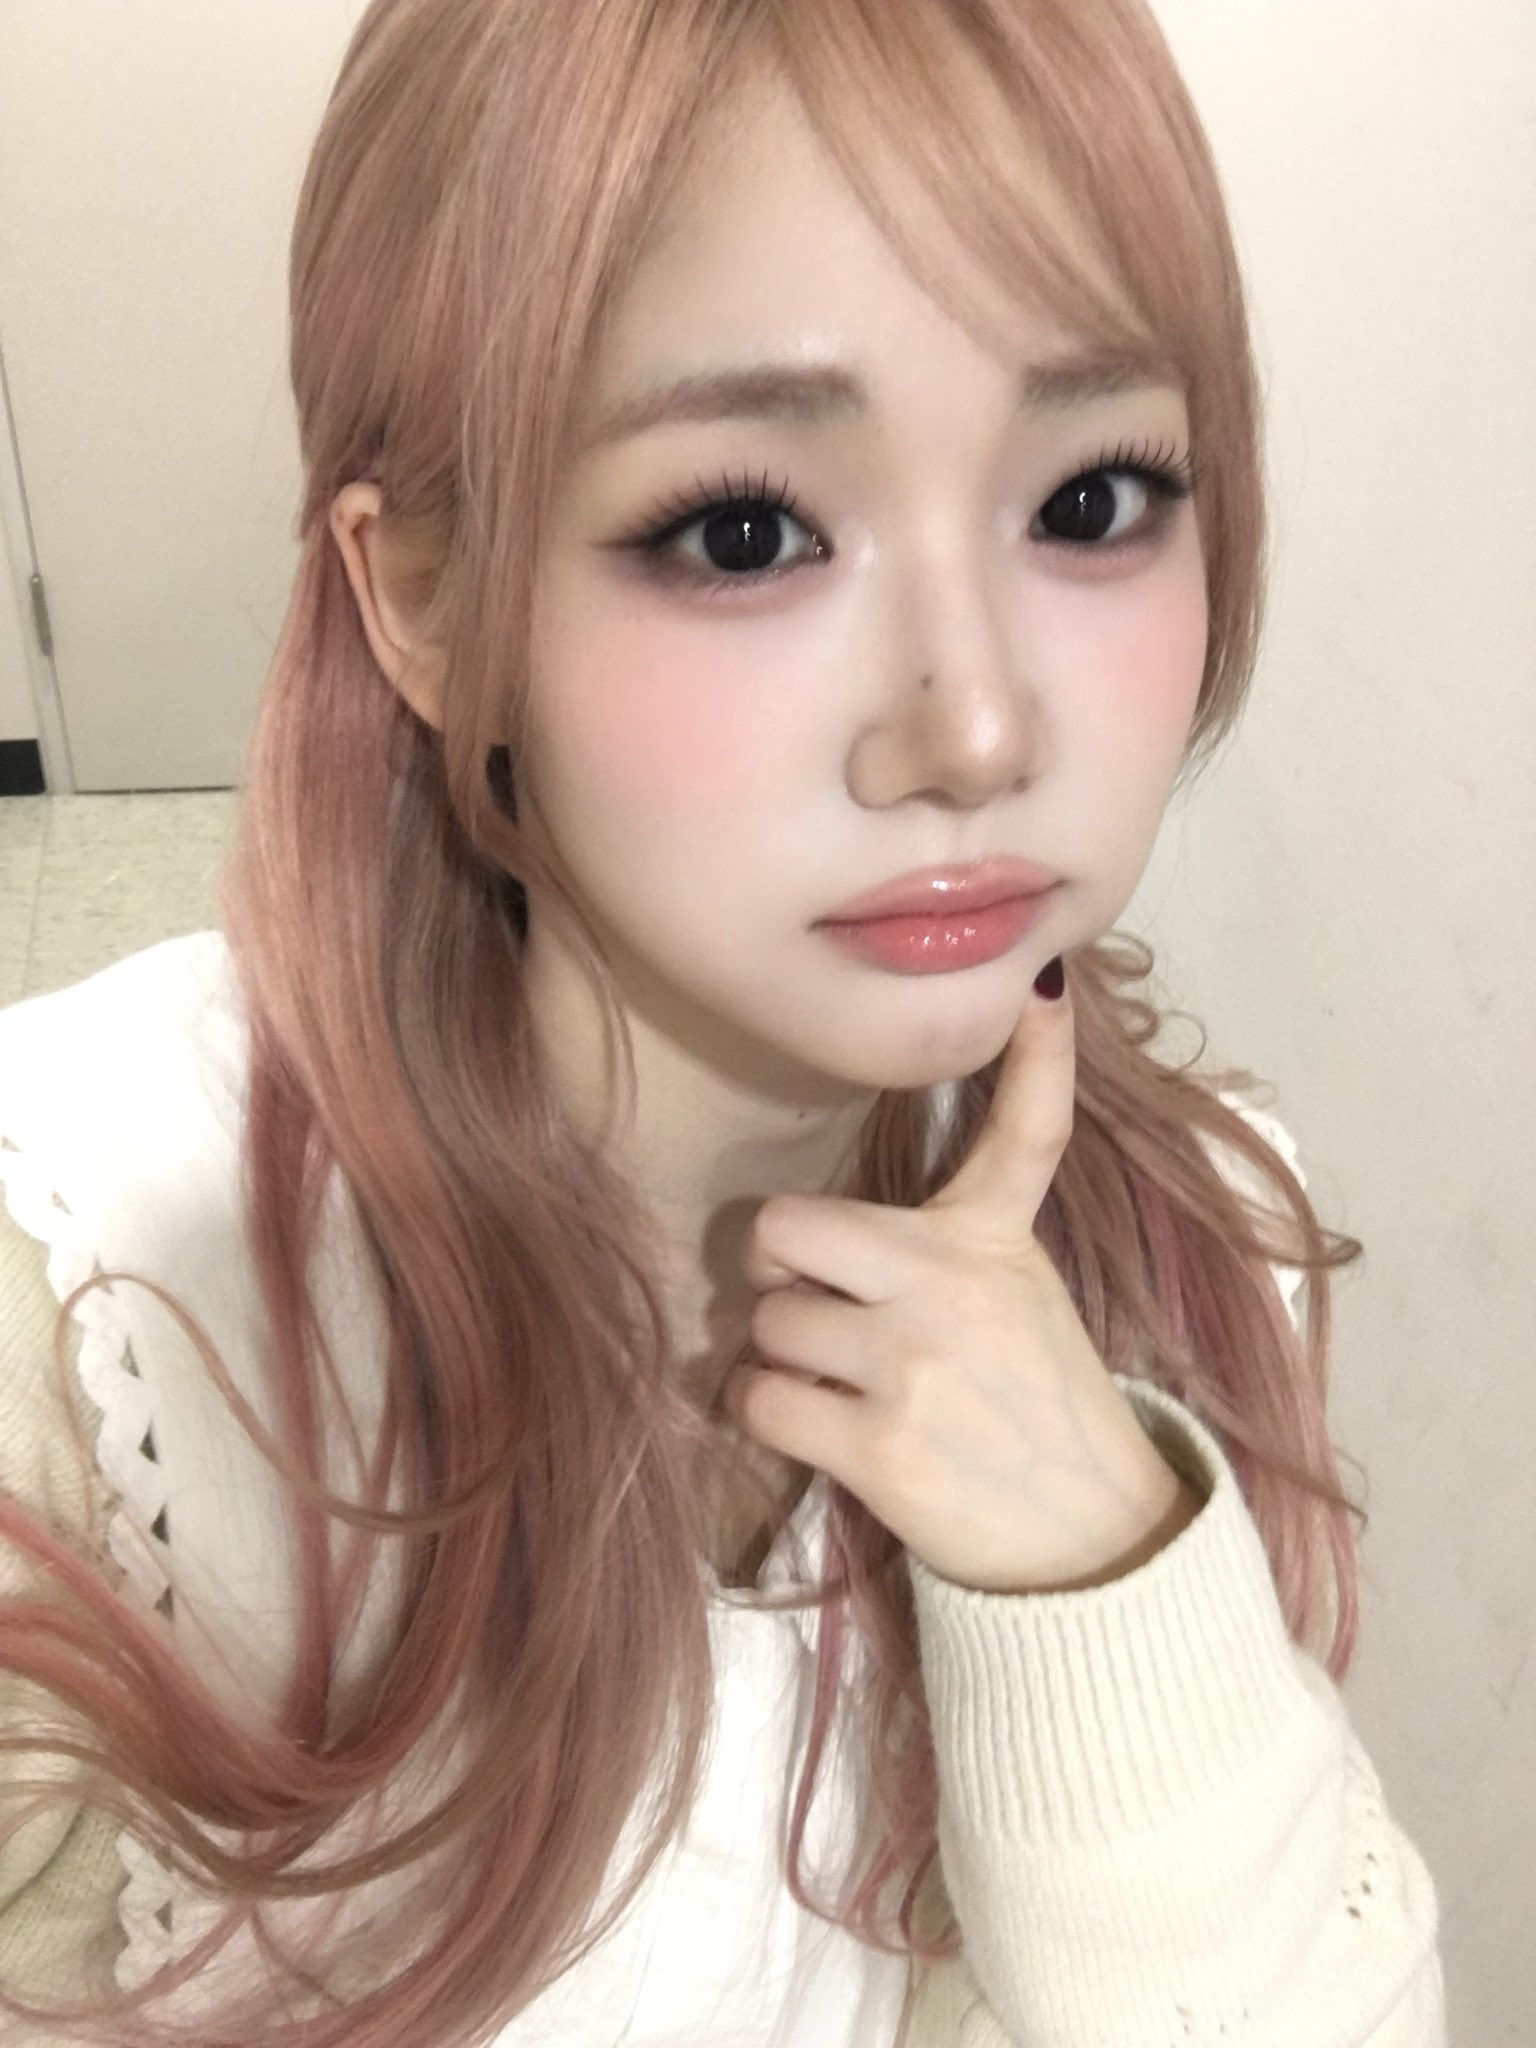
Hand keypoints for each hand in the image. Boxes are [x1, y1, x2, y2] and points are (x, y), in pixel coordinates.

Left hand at [721, 957, 1193, 1594]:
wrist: (1088, 1539)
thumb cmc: (1035, 1404)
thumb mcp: (1020, 1292)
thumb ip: (954, 1238)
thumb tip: (858, 1213)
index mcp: (995, 1239)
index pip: (1028, 1132)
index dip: (1040, 1055)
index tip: (1043, 988)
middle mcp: (953, 1286)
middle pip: (783, 1230)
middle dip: (775, 1268)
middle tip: (809, 1300)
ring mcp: (915, 1363)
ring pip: (766, 1324)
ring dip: (776, 1356)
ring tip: (832, 1381)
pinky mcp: (880, 1445)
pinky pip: (759, 1400)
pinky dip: (764, 1413)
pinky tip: (809, 1423)